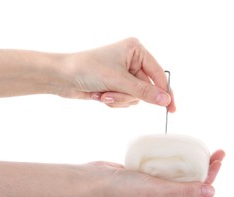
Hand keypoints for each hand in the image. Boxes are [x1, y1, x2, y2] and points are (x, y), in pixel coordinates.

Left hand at [59, 38, 174, 109]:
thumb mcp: (119, 80)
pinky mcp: (114, 85)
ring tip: (103, 94)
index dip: (165, 92)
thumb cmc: (88, 69)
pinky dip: (113, 101)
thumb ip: (144, 92)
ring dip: (119, 99)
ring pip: (134, 97)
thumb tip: (165, 100)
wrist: (62, 76)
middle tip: (111, 95)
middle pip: (145, 88)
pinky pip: (124, 100)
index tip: (171, 109)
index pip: (158, 74)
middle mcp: (131, 61)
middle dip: (127, 95)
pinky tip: (99, 96)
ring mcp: (122, 74)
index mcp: (135, 50)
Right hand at [90, 150, 224, 196]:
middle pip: (187, 188)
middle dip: (200, 171)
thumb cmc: (123, 188)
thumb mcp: (157, 189)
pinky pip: (164, 175)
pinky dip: (171, 165)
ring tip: (201, 152)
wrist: (96, 180)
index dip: (207, 178)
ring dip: (187, 167)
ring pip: (176, 180)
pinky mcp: (145, 184)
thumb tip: (211, 191)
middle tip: (215, 153)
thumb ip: (184, 190)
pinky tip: (180, 155)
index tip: (218, 160)